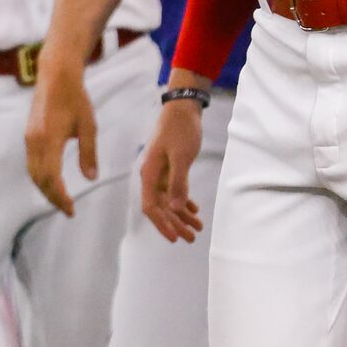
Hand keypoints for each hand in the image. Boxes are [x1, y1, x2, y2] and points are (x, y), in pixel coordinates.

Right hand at [25, 58, 98, 216]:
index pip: (52, 178)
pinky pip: (31, 164)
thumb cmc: (75, 99)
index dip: (60, 197)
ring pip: (33, 173)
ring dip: (45, 189)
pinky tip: (51, 182)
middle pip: (39, 180)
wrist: (55, 76)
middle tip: (68, 210)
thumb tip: (91, 178)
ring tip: (60, 200)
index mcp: (49, 140)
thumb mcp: (88, 126)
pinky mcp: (28, 136)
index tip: (71, 210)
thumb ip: (89, 153)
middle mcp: (34, 142)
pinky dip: (40, 178)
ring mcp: (29, 139)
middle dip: (52, 198)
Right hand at [141, 97, 204, 242]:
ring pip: (169, 200)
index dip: (162, 224)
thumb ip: (178, 183)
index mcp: (149, 173)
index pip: (151, 206)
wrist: (182, 107)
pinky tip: (194, 209)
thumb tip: (176, 209)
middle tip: (191, 239)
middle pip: (160, 207)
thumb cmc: (180, 129)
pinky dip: (184, 201)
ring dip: (182, 215)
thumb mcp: (181, 157)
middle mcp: (151, 175)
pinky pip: (175, 190)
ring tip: (197, 228)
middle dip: (175, 224)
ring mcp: (160, 171)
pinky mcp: (170, 166)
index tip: (175, 238)